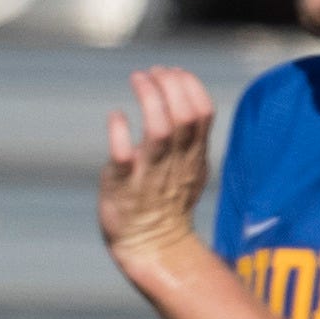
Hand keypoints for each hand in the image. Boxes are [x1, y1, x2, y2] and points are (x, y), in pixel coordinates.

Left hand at [100, 65, 217, 273]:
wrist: (152, 246)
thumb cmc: (167, 202)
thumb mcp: (191, 168)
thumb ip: (192, 136)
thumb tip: (185, 92)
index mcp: (193, 157)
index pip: (203, 113)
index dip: (189, 86)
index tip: (173, 72)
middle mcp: (175, 162)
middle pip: (183, 117)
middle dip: (170, 86)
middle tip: (152, 72)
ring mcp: (149, 174)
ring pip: (159, 131)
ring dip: (149, 98)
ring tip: (138, 79)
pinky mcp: (122, 186)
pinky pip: (122, 158)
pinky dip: (119, 132)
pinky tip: (117, 116)